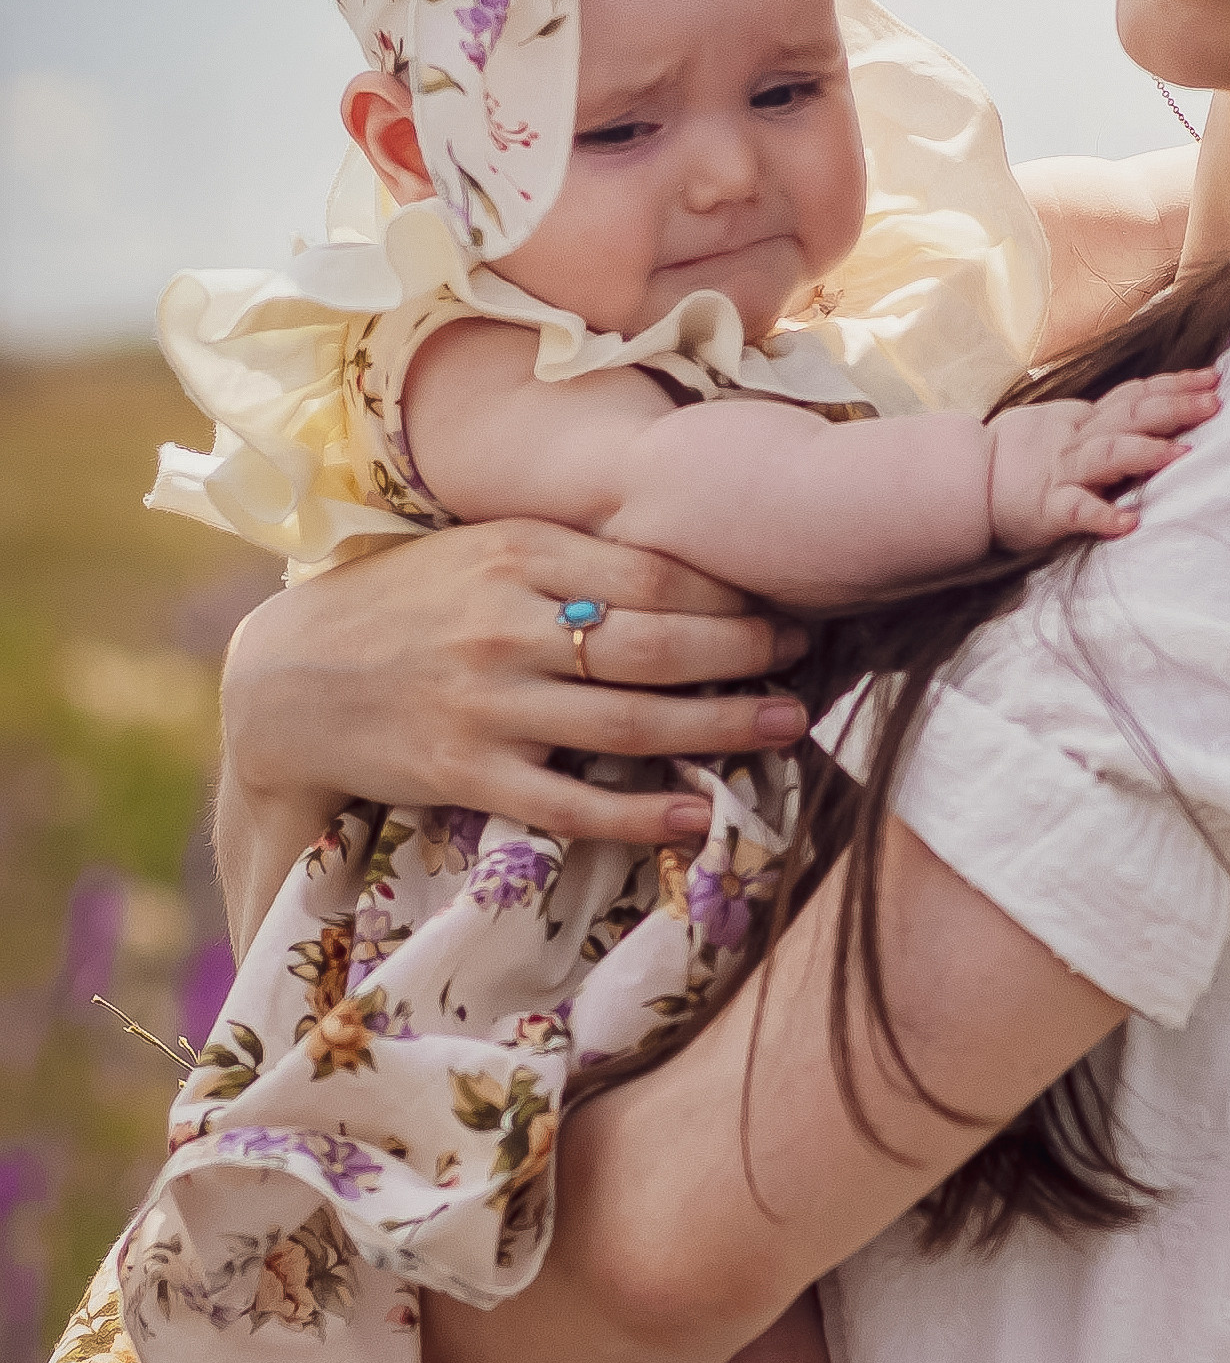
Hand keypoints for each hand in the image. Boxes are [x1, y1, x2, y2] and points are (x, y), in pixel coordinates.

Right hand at [218, 521, 809, 911]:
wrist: (287, 679)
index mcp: (515, 552)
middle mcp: (504, 624)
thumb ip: (568, 553)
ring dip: (720, 727)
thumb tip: (686, 562)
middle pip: (654, 644)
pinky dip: (639, 811)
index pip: (651, 572)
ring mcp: (485, 703)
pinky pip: (569, 800)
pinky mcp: (463, 772)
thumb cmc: (403, 604)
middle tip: (808, 660)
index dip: (730, 595)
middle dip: (746, 655)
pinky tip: (695, 813)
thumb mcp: (479, 549)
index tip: (783, 605)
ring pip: (628, 721)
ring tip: (785, 727)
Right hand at [983, 371, 1219, 553]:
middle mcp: (1077, 442)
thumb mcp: (1066, 430)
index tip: (1212, 377)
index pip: (1134, 396)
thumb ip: (1107, 422)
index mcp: (1084, 422)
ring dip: (1144, 452)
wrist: (967, 484)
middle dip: (1173, 407)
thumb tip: (1162, 409)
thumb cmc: (1024, 460)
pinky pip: (1076, 510)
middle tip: (1214, 402)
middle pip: (1129, 416)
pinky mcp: (1047, 509)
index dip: (1173, 385)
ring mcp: (1062, 473)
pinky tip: (1129, 523)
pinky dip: (1102, 515)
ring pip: (1106, 455)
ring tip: (1182, 454)